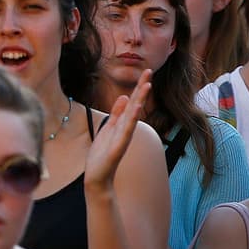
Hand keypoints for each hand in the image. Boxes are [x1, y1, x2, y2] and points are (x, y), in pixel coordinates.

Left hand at [85, 68, 149, 191]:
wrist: (97, 177)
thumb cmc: (102, 155)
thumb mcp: (107, 129)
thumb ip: (116, 114)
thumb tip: (124, 97)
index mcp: (122, 124)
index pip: (132, 102)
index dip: (138, 87)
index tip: (147, 72)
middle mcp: (125, 129)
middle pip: (135, 105)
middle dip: (141, 88)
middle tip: (150, 71)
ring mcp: (123, 138)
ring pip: (133, 115)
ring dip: (140, 100)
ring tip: (147, 85)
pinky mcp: (118, 148)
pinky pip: (126, 131)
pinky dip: (131, 120)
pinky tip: (136, 109)